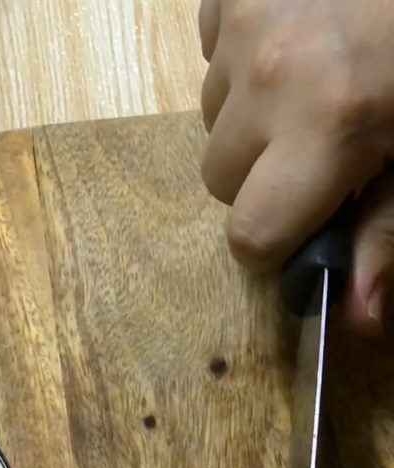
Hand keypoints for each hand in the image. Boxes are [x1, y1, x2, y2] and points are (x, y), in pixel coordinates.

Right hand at [199, 0, 393, 334]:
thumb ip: (385, 230)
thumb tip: (354, 319)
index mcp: (327, 126)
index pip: (248, 234)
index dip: (273, 240)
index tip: (301, 220)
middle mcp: (268, 77)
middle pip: (219, 178)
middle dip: (257, 174)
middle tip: (317, 139)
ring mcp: (241, 24)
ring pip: (212, 116)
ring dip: (251, 113)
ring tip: (312, 75)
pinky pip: (209, 52)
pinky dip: (241, 57)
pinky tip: (293, 35)